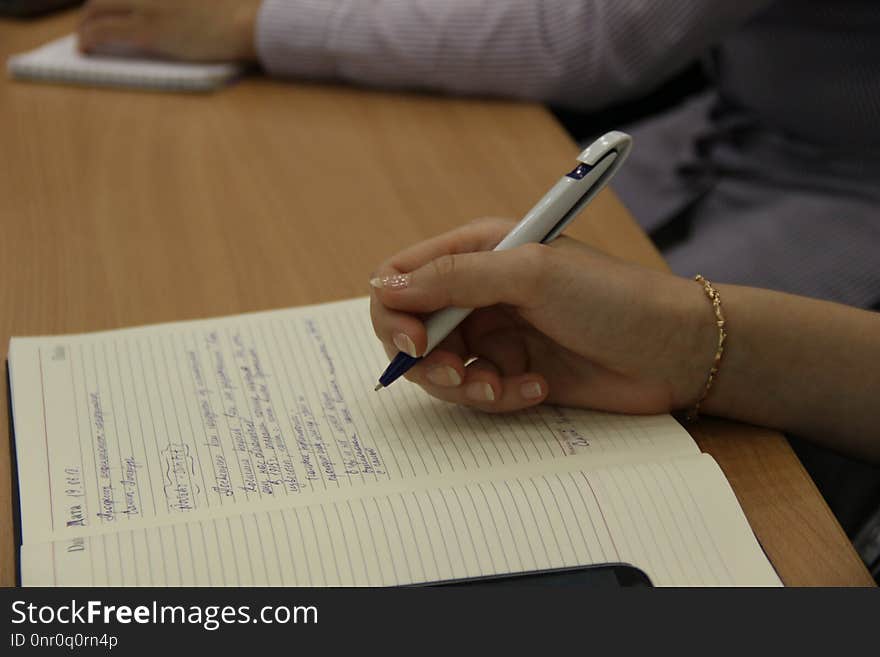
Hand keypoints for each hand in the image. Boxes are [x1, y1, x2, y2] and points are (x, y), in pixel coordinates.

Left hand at [77, 0, 261, 61]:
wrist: (248, 23)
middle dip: (92, 10)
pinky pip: (105, 31)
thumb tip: (178, 18)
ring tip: (85, 40)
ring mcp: (148, 6)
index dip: (116, 4)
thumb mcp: (211, 2)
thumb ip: (189, 5)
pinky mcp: (148, 30)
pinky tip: (86, 48)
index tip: (114, 12)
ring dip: (86, 24)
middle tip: (90, 26)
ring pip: (97, 7)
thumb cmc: (242, 15)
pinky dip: (89, 38)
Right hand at [370, 219, 717, 414]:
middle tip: (455, 376)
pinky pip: (480, 390)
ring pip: (442, 368)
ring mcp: (497, 334)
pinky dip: (500, 396)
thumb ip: (453, 279)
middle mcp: (479, 291)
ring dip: (464, 385)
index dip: (395, 312)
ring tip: (504, 387)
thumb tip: (383, 287)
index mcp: (478, 250)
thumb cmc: (612, 298)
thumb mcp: (530, 275)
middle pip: (413, 329)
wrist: (675, 350)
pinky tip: (537, 389)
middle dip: (427, 360)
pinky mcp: (515, 370)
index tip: (415, 343)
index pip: (402, 276)